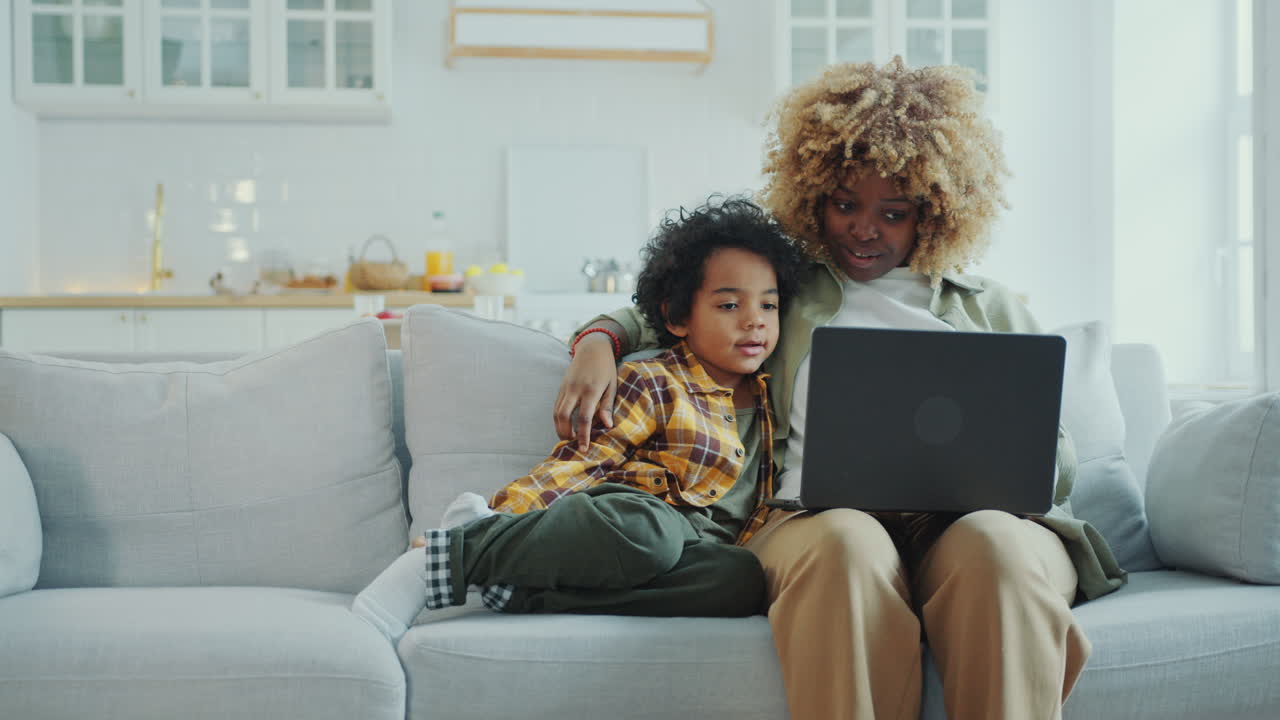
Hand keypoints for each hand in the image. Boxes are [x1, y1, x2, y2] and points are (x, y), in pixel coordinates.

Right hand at [554, 334, 617, 450]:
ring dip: (559, 428)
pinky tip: (564, 426)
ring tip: (568, 438)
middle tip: (572, 444)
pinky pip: (556, 406)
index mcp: (591, 390)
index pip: (584, 418)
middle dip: (565, 434)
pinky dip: (558, 419)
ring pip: (556, 412)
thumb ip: (607, 406)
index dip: (583, 435)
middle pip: (563, 416)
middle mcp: (575, 389)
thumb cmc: (606, 368)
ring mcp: (566, 388)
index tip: (584, 449)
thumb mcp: (612, 385)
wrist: (592, 348)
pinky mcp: (561, 387)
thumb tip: (607, 425)